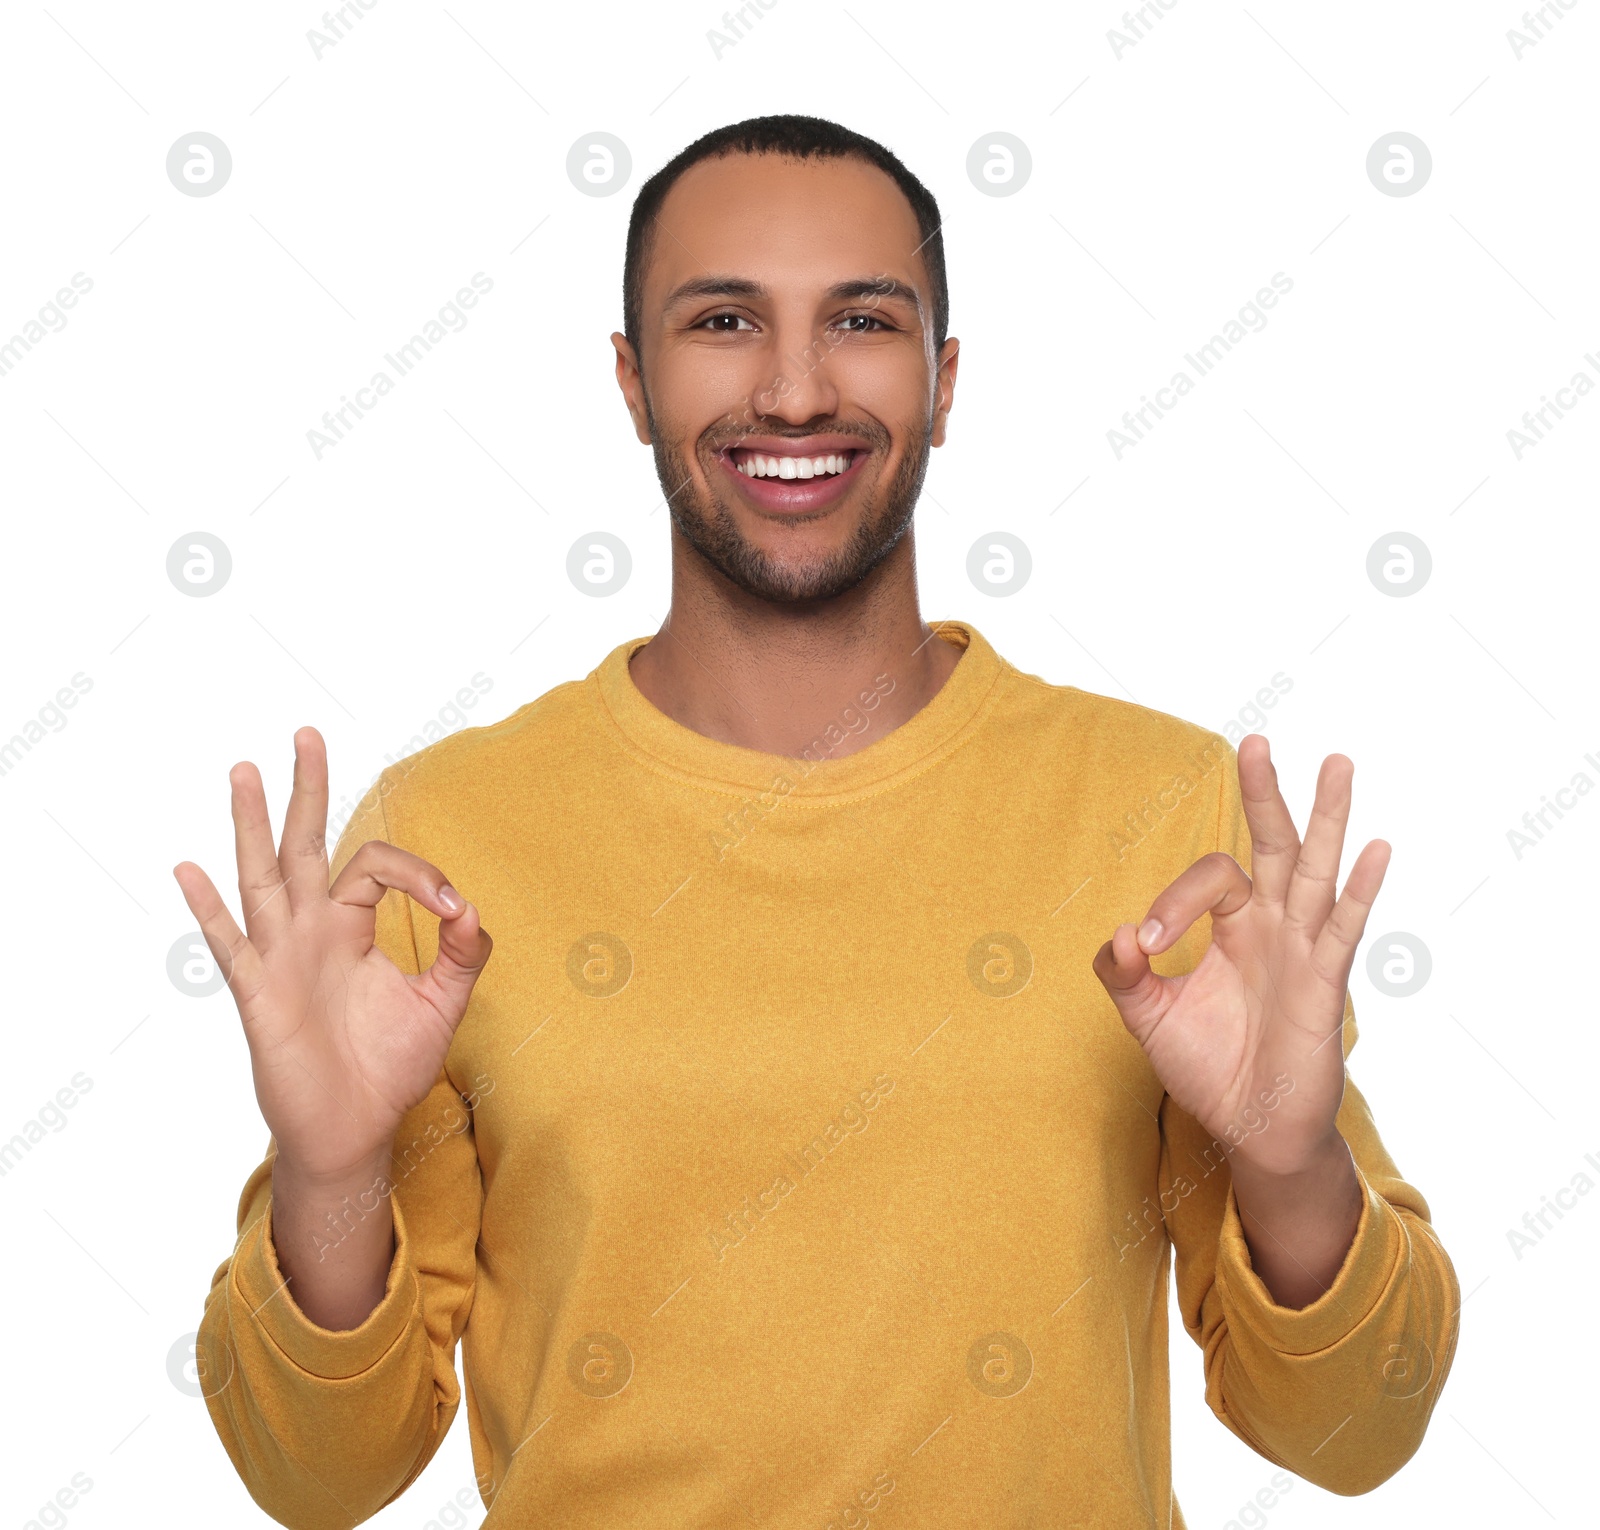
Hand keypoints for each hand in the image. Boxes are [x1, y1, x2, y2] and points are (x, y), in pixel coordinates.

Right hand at [173, 726, 492, 1184]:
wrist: (355, 1129)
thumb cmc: (389, 1066)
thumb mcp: (443, 1003)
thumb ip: (464, 954)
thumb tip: (471, 907)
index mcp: (352, 925)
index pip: (377, 867)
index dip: (420, 876)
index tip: (454, 911)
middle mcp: (311, 930)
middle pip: (306, 844)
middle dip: (308, 789)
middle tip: (306, 734)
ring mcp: (280, 957)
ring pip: (262, 875)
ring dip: (251, 823)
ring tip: (243, 770)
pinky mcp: (259, 994)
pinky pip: (231, 944)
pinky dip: (209, 907)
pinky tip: (188, 868)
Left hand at [1091, 735, 1388, 1175]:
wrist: (1247, 1129)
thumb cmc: (1206, 1066)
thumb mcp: (1148, 1016)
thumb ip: (1123, 974)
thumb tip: (1119, 935)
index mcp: (1232, 926)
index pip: (1207, 880)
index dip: (1171, 903)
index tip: (1145, 949)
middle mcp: (1271, 926)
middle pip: (1271, 845)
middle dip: (1264, 793)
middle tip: (1254, 740)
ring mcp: (1302, 950)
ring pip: (1315, 870)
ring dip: (1326, 817)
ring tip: (1336, 762)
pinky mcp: (1324, 984)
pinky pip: (1344, 928)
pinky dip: (1362, 889)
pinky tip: (1377, 848)